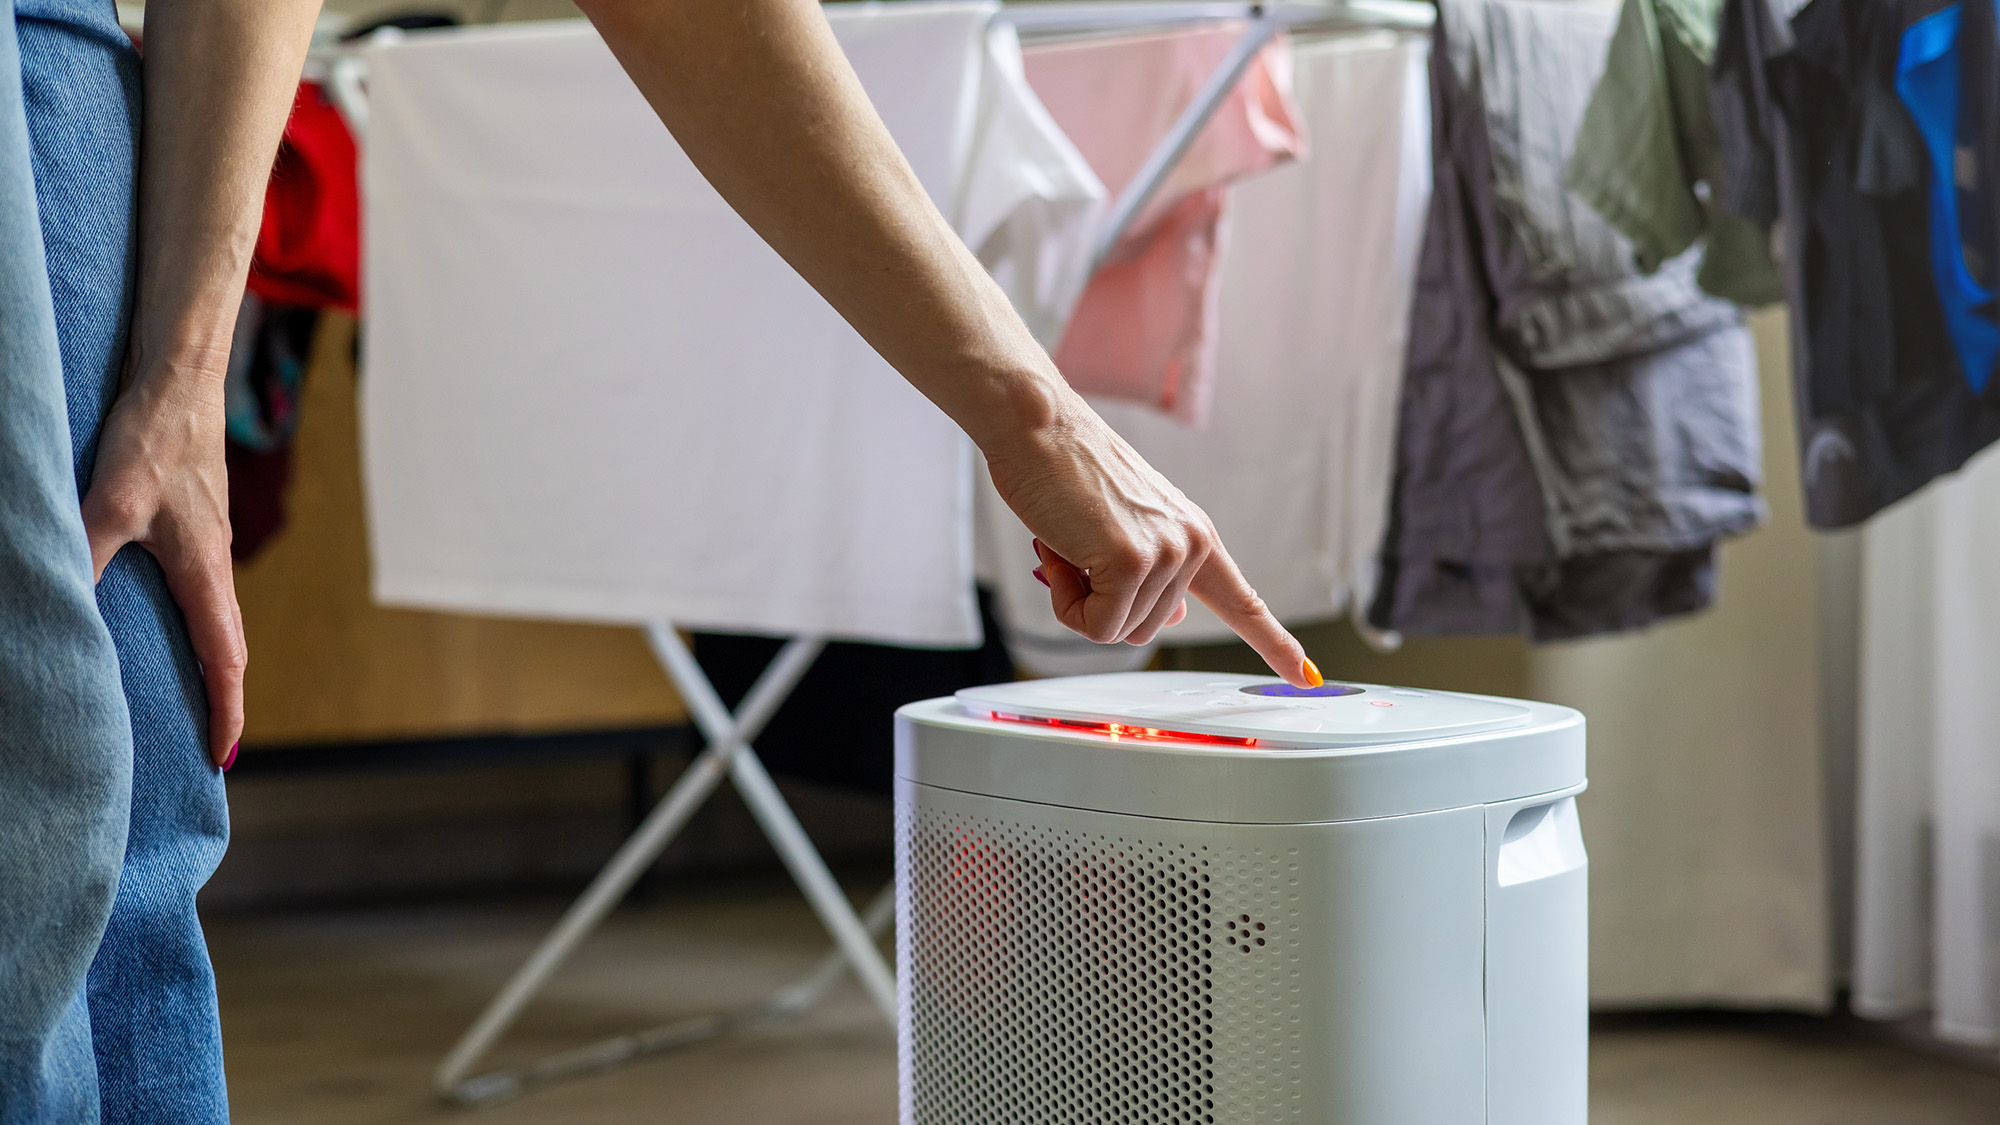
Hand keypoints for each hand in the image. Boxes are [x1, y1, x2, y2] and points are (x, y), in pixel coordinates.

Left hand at [80, 360, 244, 769]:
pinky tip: (162, 623)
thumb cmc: (156, 436)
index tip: (223, 756)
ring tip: (191, 697)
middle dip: (222, 698)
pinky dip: (192, 627)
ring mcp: (206, 543)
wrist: (183, 377)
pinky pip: (198, 592)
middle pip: (227, 647)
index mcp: (205, 570)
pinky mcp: (192, 524)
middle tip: (211, 744)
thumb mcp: (111, 501)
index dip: (226, 709)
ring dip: (209, 663)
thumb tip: (60, 609)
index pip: (225, 657)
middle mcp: (213, 563)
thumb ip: (87, 556)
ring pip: (213, 619)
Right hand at [984, 393, 1319, 687]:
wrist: (1037, 424)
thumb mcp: (1128, 525)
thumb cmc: (1066, 469)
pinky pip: (1095, 626)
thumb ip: (1159, 571)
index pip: (1243, 602)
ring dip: (1079, 599)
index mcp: (1195, 534)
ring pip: (1118, 630)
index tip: (1306, 675)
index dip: (1275, 644)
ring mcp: (1166, 553)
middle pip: (1146, 628)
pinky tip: (1060, 554)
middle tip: (1077, 549)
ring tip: (1068, 543)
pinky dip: (1066, 603)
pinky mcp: (1131, 561)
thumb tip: (1179, 615)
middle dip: (1100, 601)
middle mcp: (1191, 544)